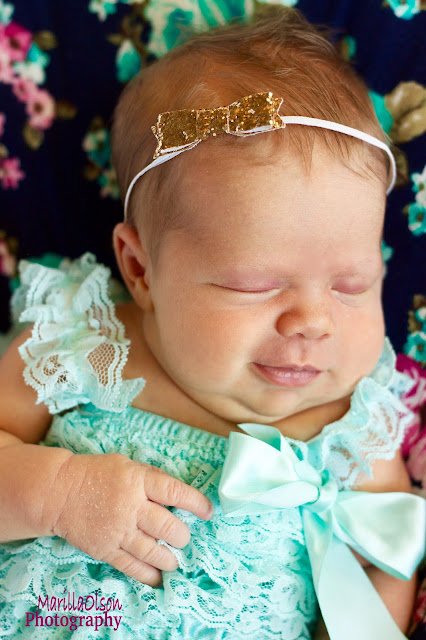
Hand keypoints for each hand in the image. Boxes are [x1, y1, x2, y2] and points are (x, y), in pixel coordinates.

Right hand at [46, 452, 212, 585]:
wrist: (59, 492)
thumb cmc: (96, 473)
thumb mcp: (127, 465)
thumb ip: (151, 478)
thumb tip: (177, 494)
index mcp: (138, 481)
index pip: (176, 492)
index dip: (197, 503)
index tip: (208, 512)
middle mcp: (131, 506)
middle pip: (169, 528)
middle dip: (183, 536)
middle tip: (183, 537)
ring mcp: (119, 530)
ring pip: (155, 552)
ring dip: (170, 559)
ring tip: (175, 560)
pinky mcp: (106, 549)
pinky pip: (133, 566)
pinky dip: (149, 575)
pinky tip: (159, 577)